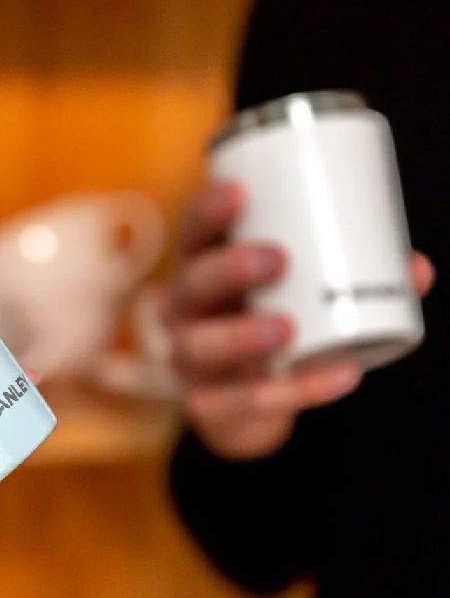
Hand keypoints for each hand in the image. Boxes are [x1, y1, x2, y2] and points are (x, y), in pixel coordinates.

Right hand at [168, 181, 434, 461]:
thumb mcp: (294, 294)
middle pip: (191, 285)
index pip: (192, 234)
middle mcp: (184, 311)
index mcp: (201, 269)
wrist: (243, 403)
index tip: (240, 192)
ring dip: (242, 335)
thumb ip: (347, 277)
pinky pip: (243, 400)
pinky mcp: (209, 404)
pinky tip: (336, 375)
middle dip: (228, 270)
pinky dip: (294, 390)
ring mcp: (191, 360)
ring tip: (287, 327)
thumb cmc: (267, 322)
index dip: (207, 212)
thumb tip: (414, 268)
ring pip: (201, 346)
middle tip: (276, 260)